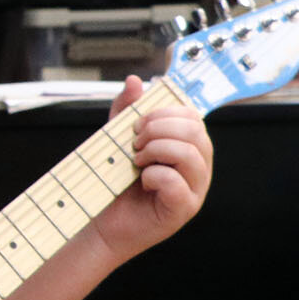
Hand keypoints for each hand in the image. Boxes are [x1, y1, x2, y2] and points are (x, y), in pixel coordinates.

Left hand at [87, 75, 214, 261]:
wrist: (100, 219)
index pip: (192, 116)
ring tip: (137, 161)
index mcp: (187, 147)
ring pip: (190, 153)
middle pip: (195, 131)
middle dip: (159, 129)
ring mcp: (194, 190)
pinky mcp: (183, 209)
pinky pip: (177, 182)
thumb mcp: (117, 138)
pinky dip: (154, 175)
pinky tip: (142, 181)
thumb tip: (136, 80)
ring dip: (156, 150)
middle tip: (135, 143)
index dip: (164, 111)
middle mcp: (198, 167)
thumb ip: (126, 110)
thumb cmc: (113, 180)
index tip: (137, 122)